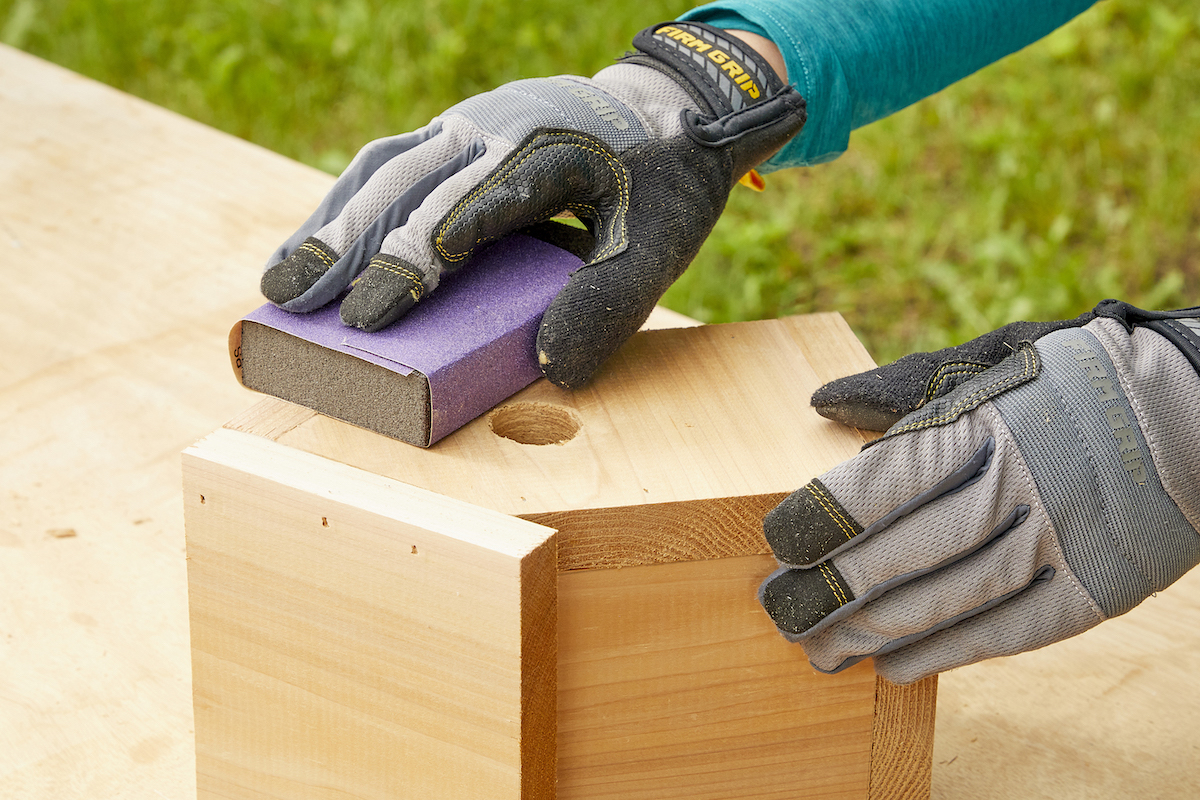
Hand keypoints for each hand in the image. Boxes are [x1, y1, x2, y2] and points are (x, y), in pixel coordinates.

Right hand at [260, 22, 804, 387]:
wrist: (665, 108)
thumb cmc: (660, 185)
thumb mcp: (658, 246)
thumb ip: (611, 303)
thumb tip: (553, 368)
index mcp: (545, 153)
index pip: (468, 210)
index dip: (415, 262)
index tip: (373, 315)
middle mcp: (493, 129)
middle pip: (405, 185)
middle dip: (345, 245)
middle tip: (289, 299)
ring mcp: (467, 127)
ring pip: (384, 171)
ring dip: (329, 225)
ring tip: (278, 282)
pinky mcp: (452, 136)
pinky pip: (390, 166)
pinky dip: (347, 206)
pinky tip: (318, 246)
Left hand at [761, 300, 1199, 683]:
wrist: (1195, 412)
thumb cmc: (1070, 379)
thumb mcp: (988, 361)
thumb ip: (901, 389)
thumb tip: (821, 403)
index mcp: (979, 426)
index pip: (877, 485)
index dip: (819, 521)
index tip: (776, 542)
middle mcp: (1014, 489)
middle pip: (901, 554)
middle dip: (828, 591)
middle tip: (776, 611)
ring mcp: (1055, 544)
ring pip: (946, 602)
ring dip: (873, 633)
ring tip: (819, 650)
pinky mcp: (1090, 590)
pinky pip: (1005, 633)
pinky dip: (945, 653)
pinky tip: (893, 666)